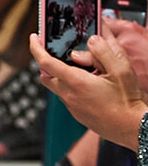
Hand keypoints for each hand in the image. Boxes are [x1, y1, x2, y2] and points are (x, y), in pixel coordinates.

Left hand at [29, 29, 145, 147]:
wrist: (132, 128)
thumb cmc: (127, 100)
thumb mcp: (120, 68)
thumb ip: (103, 50)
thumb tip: (91, 40)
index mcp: (75, 81)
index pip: (45, 62)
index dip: (36, 48)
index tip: (33, 37)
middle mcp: (69, 95)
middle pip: (46, 76)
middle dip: (47, 63)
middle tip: (56, 53)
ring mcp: (72, 107)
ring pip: (57, 87)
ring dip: (61, 76)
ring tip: (80, 68)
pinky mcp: (78, 115)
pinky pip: (67, 98)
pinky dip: (70, 88)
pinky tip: (89, 85)